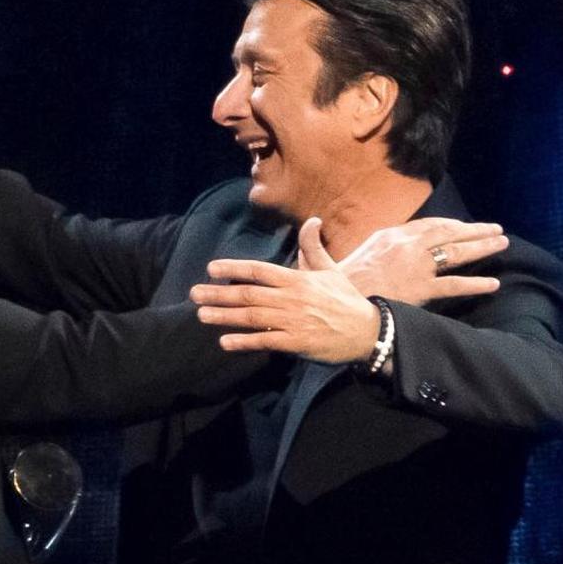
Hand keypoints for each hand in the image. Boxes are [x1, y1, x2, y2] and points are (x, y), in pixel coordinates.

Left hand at [190, 218, 379, 361]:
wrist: (367, 331)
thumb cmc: (345, 300)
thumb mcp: (330, 270)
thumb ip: (313, 247)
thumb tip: (312, 220)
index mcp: (297, 279)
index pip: (259, 270)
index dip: (234, 268)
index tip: (212, 268)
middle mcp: (291, 298)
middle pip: (249, 293)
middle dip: (219, 293)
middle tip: (194, 293)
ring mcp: (293, 321)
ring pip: (252, 317)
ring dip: (225, 316)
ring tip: (201, 314)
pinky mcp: (296, 342)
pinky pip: (265, 341)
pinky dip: (244, 342)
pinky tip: (225, 342)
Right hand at [338, 217, 505, 304]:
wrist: (339, 300)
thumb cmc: (338, 281)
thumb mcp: (337, 253)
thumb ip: (348, 242)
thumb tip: (332, 228)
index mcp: (389, 236)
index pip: (427, 225)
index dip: (449, 225)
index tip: (463, 227)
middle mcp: (407, 246)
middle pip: (447, 233)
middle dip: (474, 230)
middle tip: (495, 230)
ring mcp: (416, 267)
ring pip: (456, 253)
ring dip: (481, 247)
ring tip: (501, 244)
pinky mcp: (421, 289)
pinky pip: (454, 285)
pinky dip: (475, 284)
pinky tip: (492, 284)